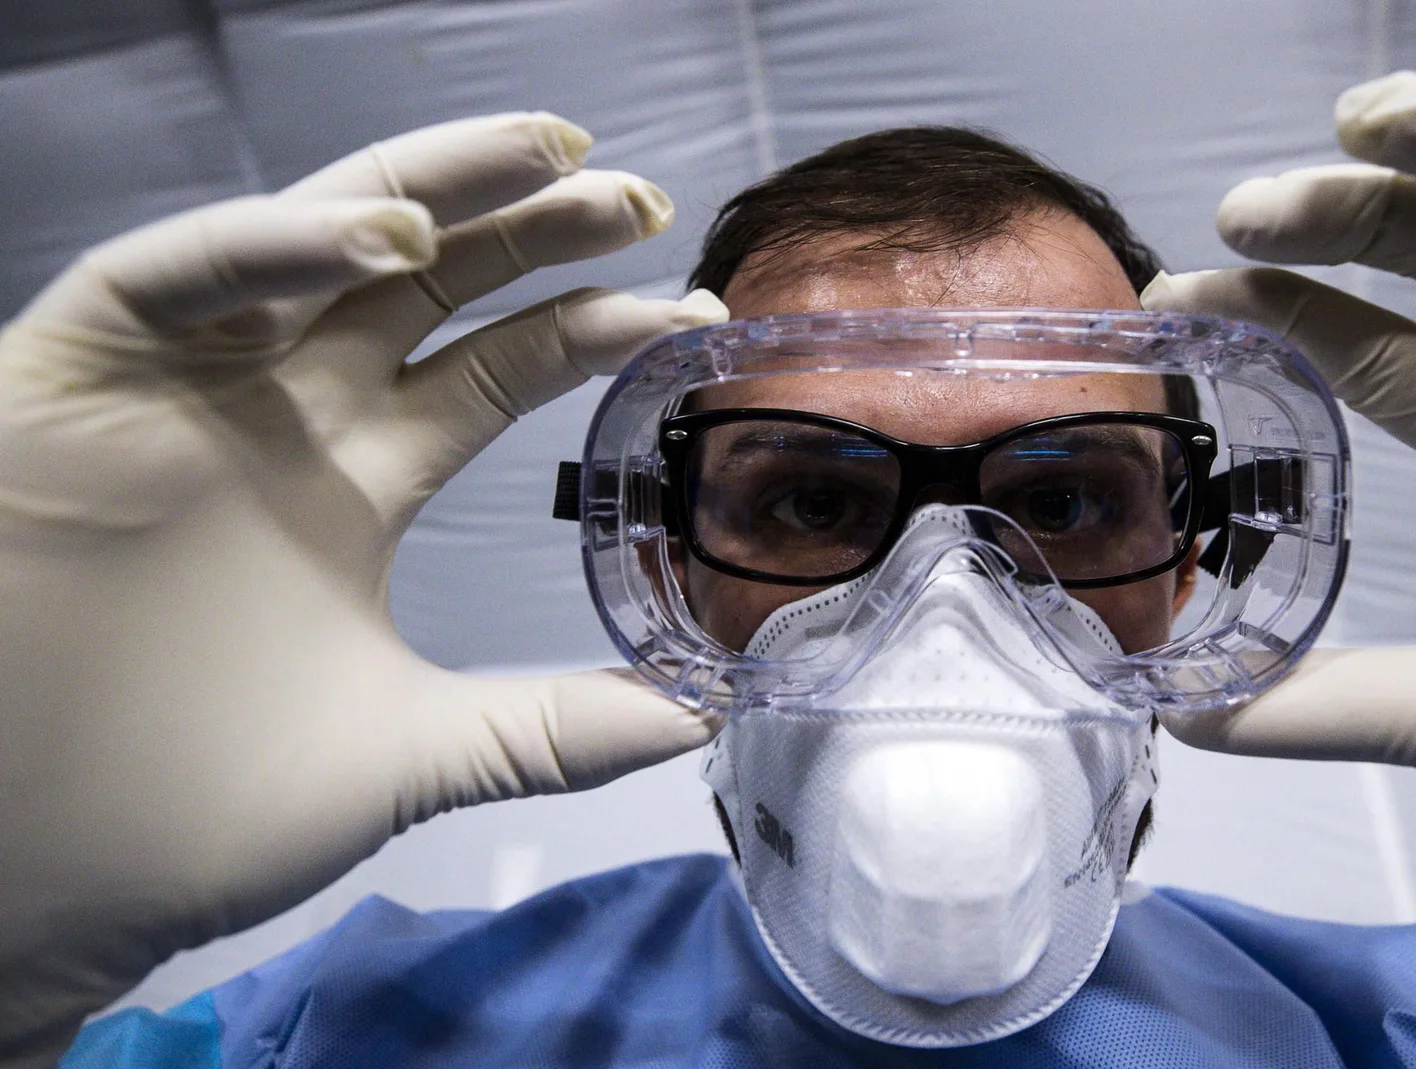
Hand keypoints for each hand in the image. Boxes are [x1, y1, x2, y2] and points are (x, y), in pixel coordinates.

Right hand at [0, 114, 725, 1062]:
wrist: (35, 870)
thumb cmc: (193, 806)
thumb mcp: (411, 756)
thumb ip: (552, 730)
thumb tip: (700, 717)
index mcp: (356, 478)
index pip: (495, 368)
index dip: (591, 328)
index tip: (696, 314)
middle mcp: (282, 411)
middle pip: (426, 280)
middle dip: (534, 228)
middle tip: (641, 196)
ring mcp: (186, 384)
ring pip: (316, 238)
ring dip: (432, 188)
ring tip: (552, 155)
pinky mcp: (79, 371)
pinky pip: (181, 273)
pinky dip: (282, 245)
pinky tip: (390, 236)